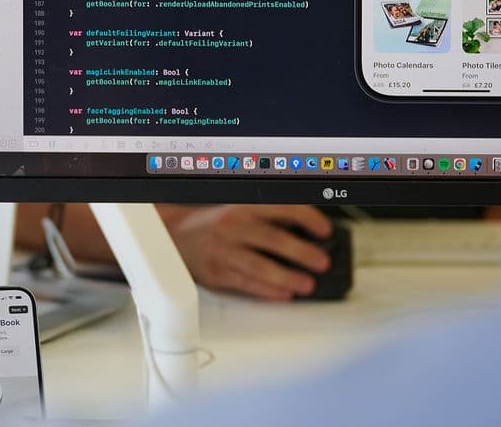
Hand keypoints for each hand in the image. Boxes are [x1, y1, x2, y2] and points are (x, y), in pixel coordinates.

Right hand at [161, 204, 332, 300]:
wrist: (175, 235)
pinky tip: (283, 294)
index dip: (307, 218)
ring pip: (259, 266)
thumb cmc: (214, 223)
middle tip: (322, 262)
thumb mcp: (239, 210)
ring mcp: (223, 250)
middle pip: (273, 239)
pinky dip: (267, 291)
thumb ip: (267, 218)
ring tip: (307, 284)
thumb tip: (306, 233)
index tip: (325, 230)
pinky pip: (245, 284)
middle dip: (302, 252)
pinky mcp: (216, 273)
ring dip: (287, 277)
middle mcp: (233, 226)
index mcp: (243, 206)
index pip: (281, 207)